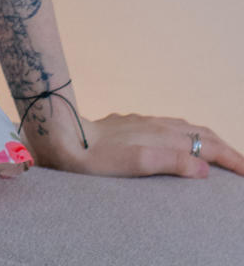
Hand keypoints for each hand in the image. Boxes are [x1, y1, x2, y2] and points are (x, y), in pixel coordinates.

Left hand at [30, 111, 243, 179]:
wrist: (66, 136)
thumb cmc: (98, 157)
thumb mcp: (137, 163)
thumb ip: (172, 162)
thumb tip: (205, 169)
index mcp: (164, 135)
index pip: (208, 145)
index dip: (231, 158)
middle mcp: (157, 124)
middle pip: (202, 133)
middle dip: (225, 147)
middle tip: (241, 165)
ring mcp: (145, 122)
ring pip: (186, 127)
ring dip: (207, 139)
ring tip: (219, 153)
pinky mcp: (132, 124)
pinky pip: (170, 126)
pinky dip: (188, 135)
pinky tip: (181, 141)